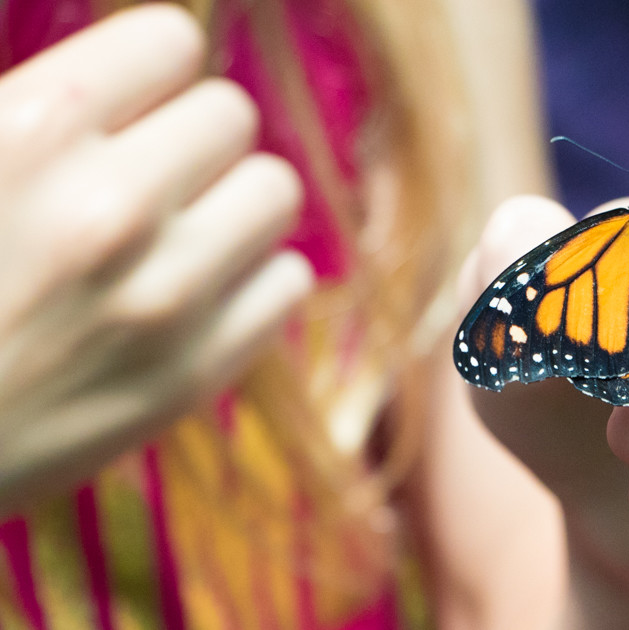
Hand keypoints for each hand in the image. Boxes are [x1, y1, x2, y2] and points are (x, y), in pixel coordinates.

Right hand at [0, 5, 312, 511]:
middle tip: (143, 174)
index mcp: (30, 130)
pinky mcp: (190, 377)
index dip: (143, 68)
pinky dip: (250, 279)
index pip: (168, 40)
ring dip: (231, 201)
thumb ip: (34, 105)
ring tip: (175, 230)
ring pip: (274, 192)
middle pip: (231, 115)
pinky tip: (195, 292)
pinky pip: (287, 283)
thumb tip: (123, 72)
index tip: (124, 101)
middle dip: (187, 136)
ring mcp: (162, 300)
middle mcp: (110, 208)